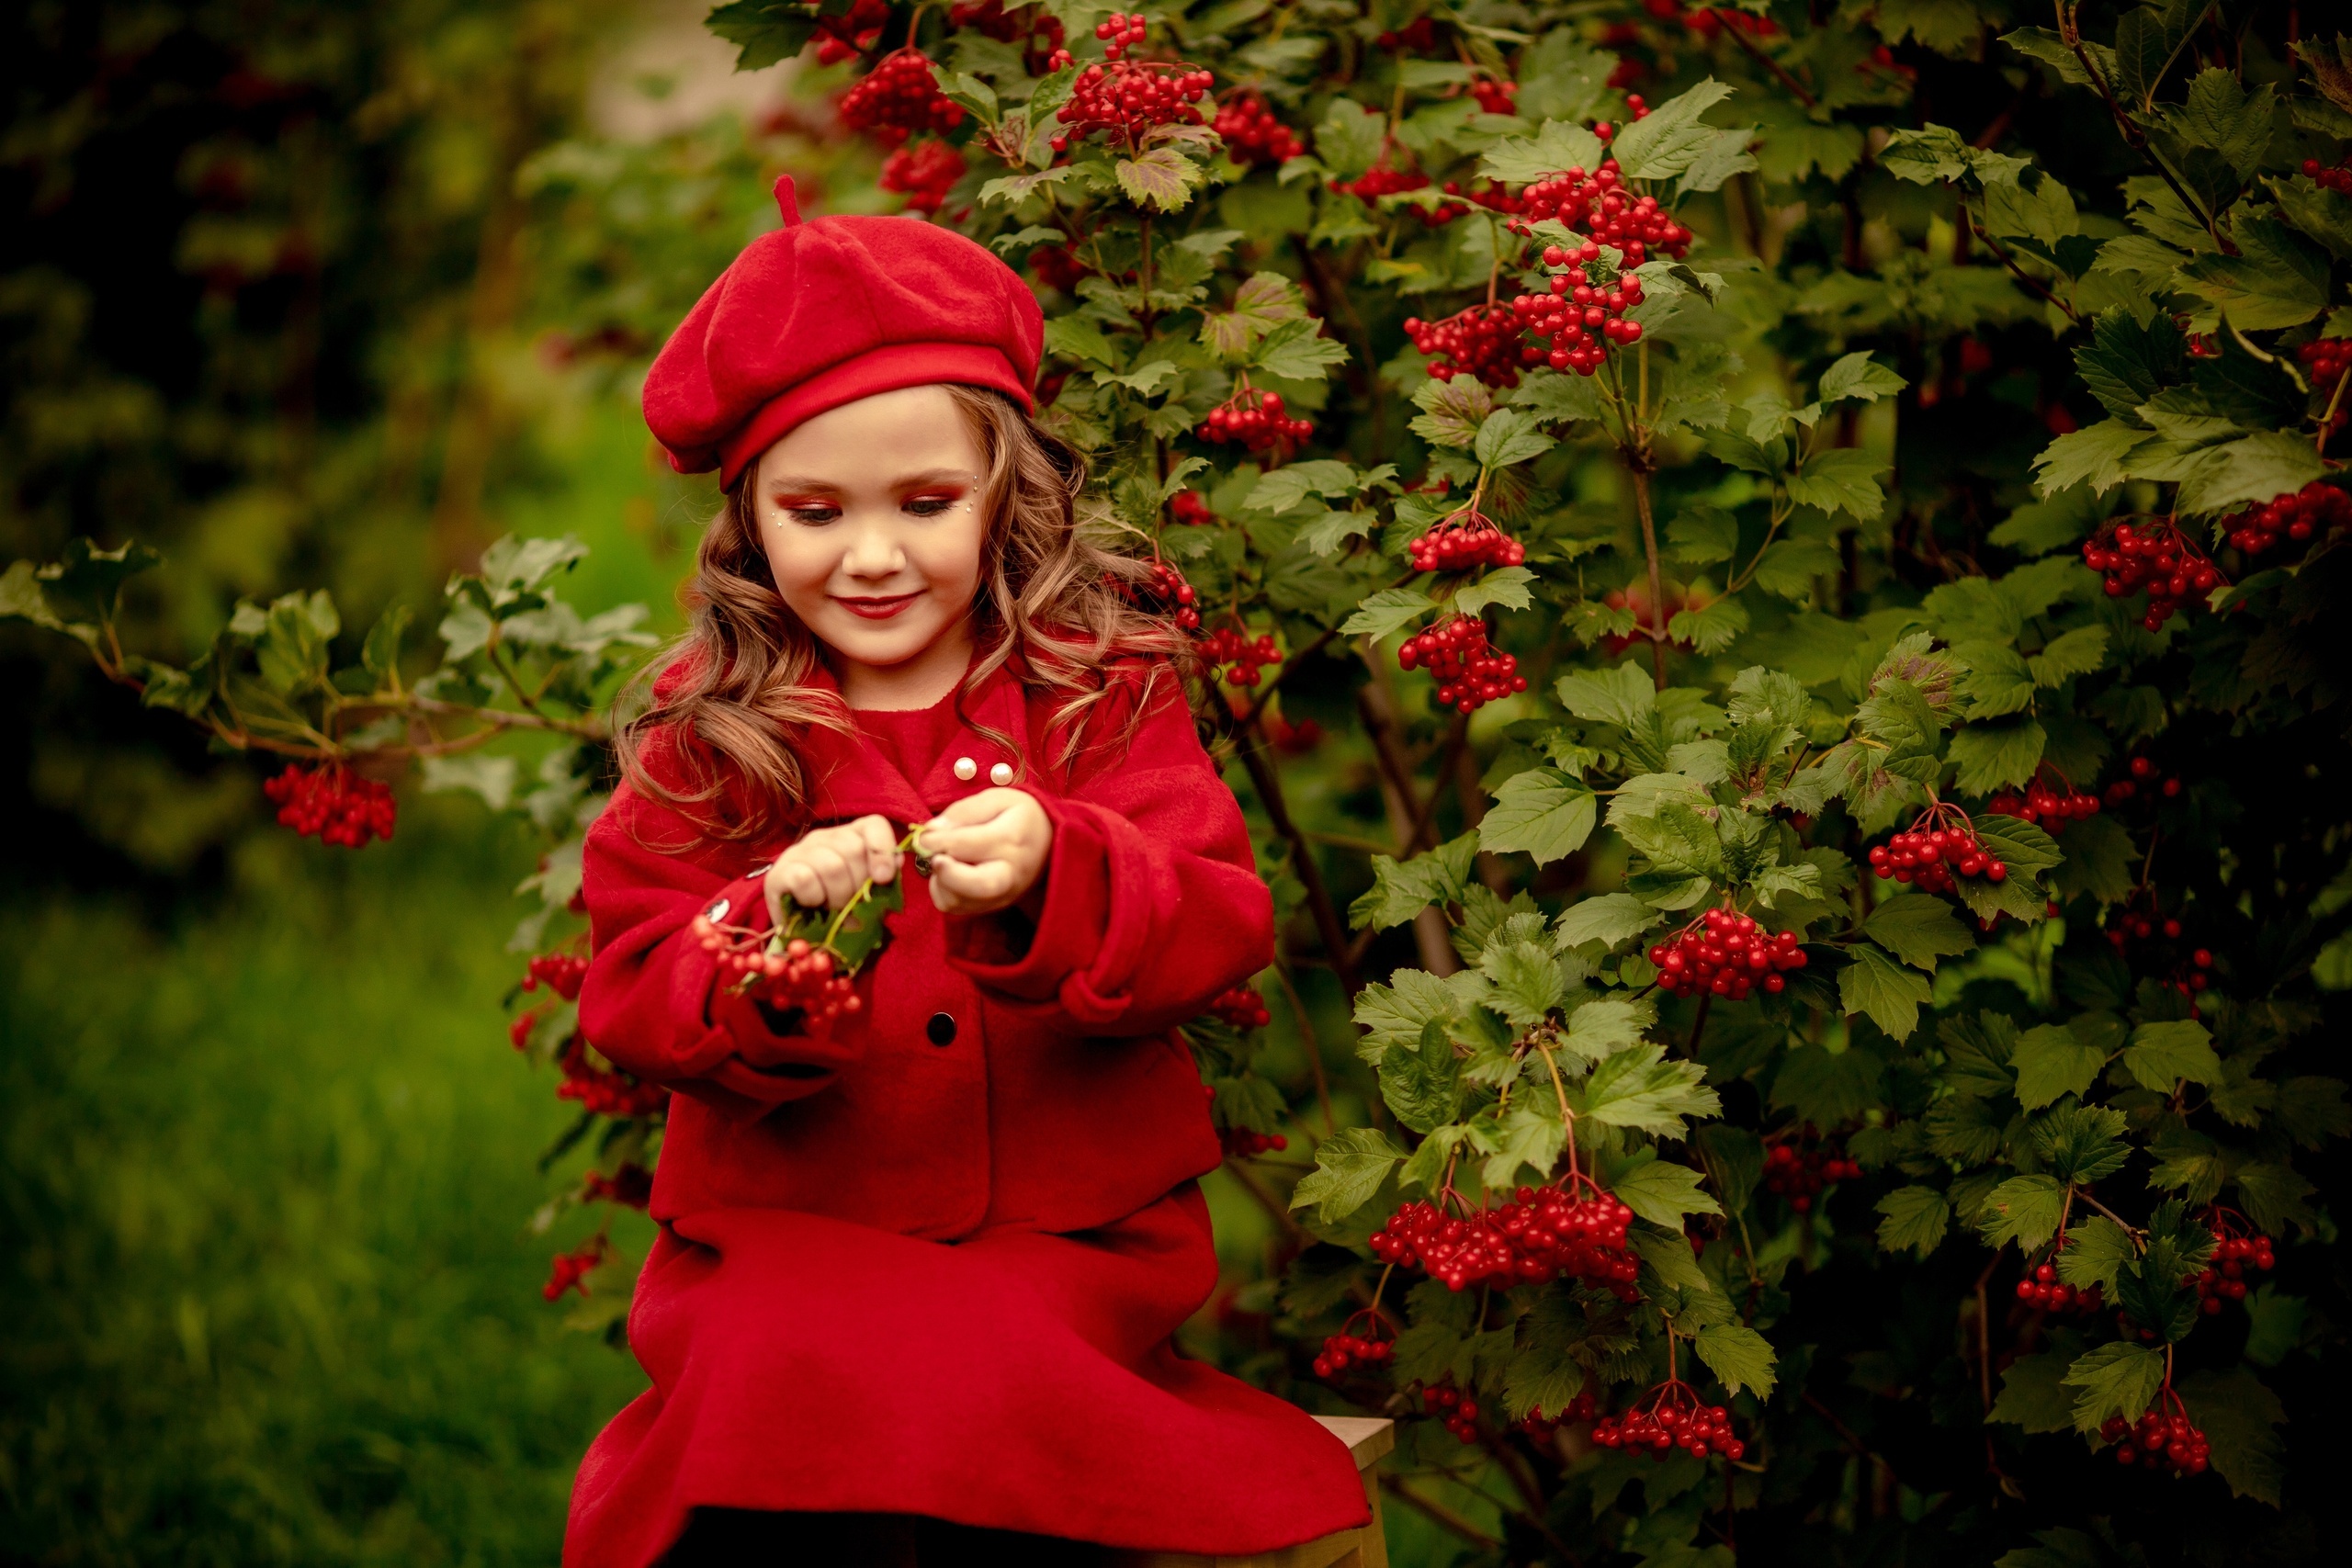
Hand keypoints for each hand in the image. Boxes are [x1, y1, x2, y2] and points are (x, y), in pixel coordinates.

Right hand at [764, 813, 899, 922]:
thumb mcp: (867, 894)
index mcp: (851, 837)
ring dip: (837, 897)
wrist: (801, 931)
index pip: (874, 825)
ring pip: (832, 865)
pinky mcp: (779, 873)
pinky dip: (814, 898)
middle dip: (858, 886)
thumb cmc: (839, 909)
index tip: (883, 878)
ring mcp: (799, 851)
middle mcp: (825, 837)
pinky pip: (805, 879)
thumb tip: (895, 863)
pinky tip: (812, 905)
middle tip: (851, 906)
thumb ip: (884, 878)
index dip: (882, 850)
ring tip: (833, 910)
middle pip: (853, 848)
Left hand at [919, 788, 1051, 916]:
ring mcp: (1004, 894)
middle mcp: (1010, 872)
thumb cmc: (1020, 816)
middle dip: (945, 873)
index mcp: (1012, 838)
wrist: (1050, 842)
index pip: (966, 844)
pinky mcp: (994, 906)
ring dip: (940, 882)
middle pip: (974, 886)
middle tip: (935, 858)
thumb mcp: (997, 799)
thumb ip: (964, 811)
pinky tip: (951, 873)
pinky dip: (945, 892)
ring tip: (945, 861)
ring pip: (958, 902)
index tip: (924, 835)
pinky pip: (958, 908)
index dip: (936, 840)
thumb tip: (931, 830)